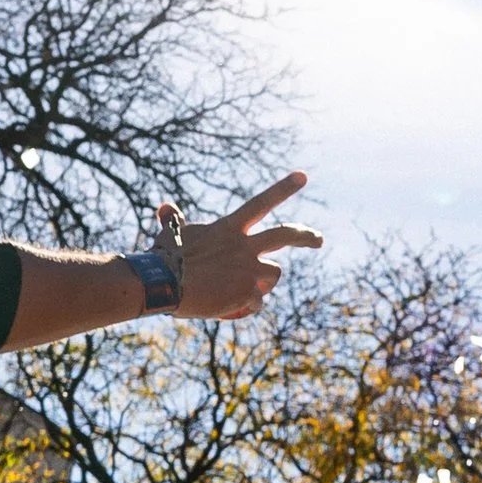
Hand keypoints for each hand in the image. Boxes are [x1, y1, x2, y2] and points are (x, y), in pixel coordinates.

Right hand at [166, 174, 317, 319]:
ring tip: (245, 285)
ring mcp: (248, 270)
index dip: (283, 188)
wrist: (163, 284)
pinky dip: (250, 305)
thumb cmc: (163, 258)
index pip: (261, 203)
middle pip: (284, 236)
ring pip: (273, 273)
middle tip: (319, 240)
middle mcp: (244, 245)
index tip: (303, 176)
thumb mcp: (171, 234)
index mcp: (229, 227)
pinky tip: (234, 306)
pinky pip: (258, 301)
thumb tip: (165, 207)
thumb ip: (174, 220)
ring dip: (265, 279)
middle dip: (306, 236)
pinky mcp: (247, 294)